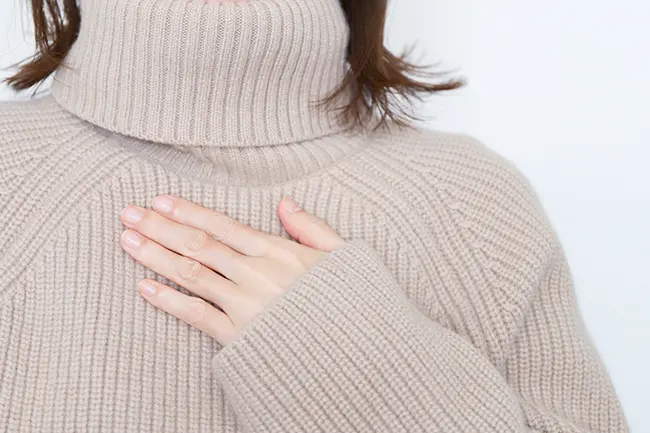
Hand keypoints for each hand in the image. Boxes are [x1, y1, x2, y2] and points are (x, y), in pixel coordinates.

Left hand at [119, 195, 346, 345]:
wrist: (356, 352)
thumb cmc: (348, 302)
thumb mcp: (341, 256)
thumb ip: (311, 228)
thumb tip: (285, 203)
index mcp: (278, 252)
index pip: (224, 226)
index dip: (189, 212)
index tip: (161, 201)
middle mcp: (257, 274)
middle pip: (200, 246)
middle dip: (160, 227)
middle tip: (128, 213)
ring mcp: (246, 305)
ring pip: (192, 274)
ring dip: (155, 256)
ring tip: (127, 241)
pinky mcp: (239, 336)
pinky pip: (197, 315)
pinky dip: (168, 301)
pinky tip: (144, 287)